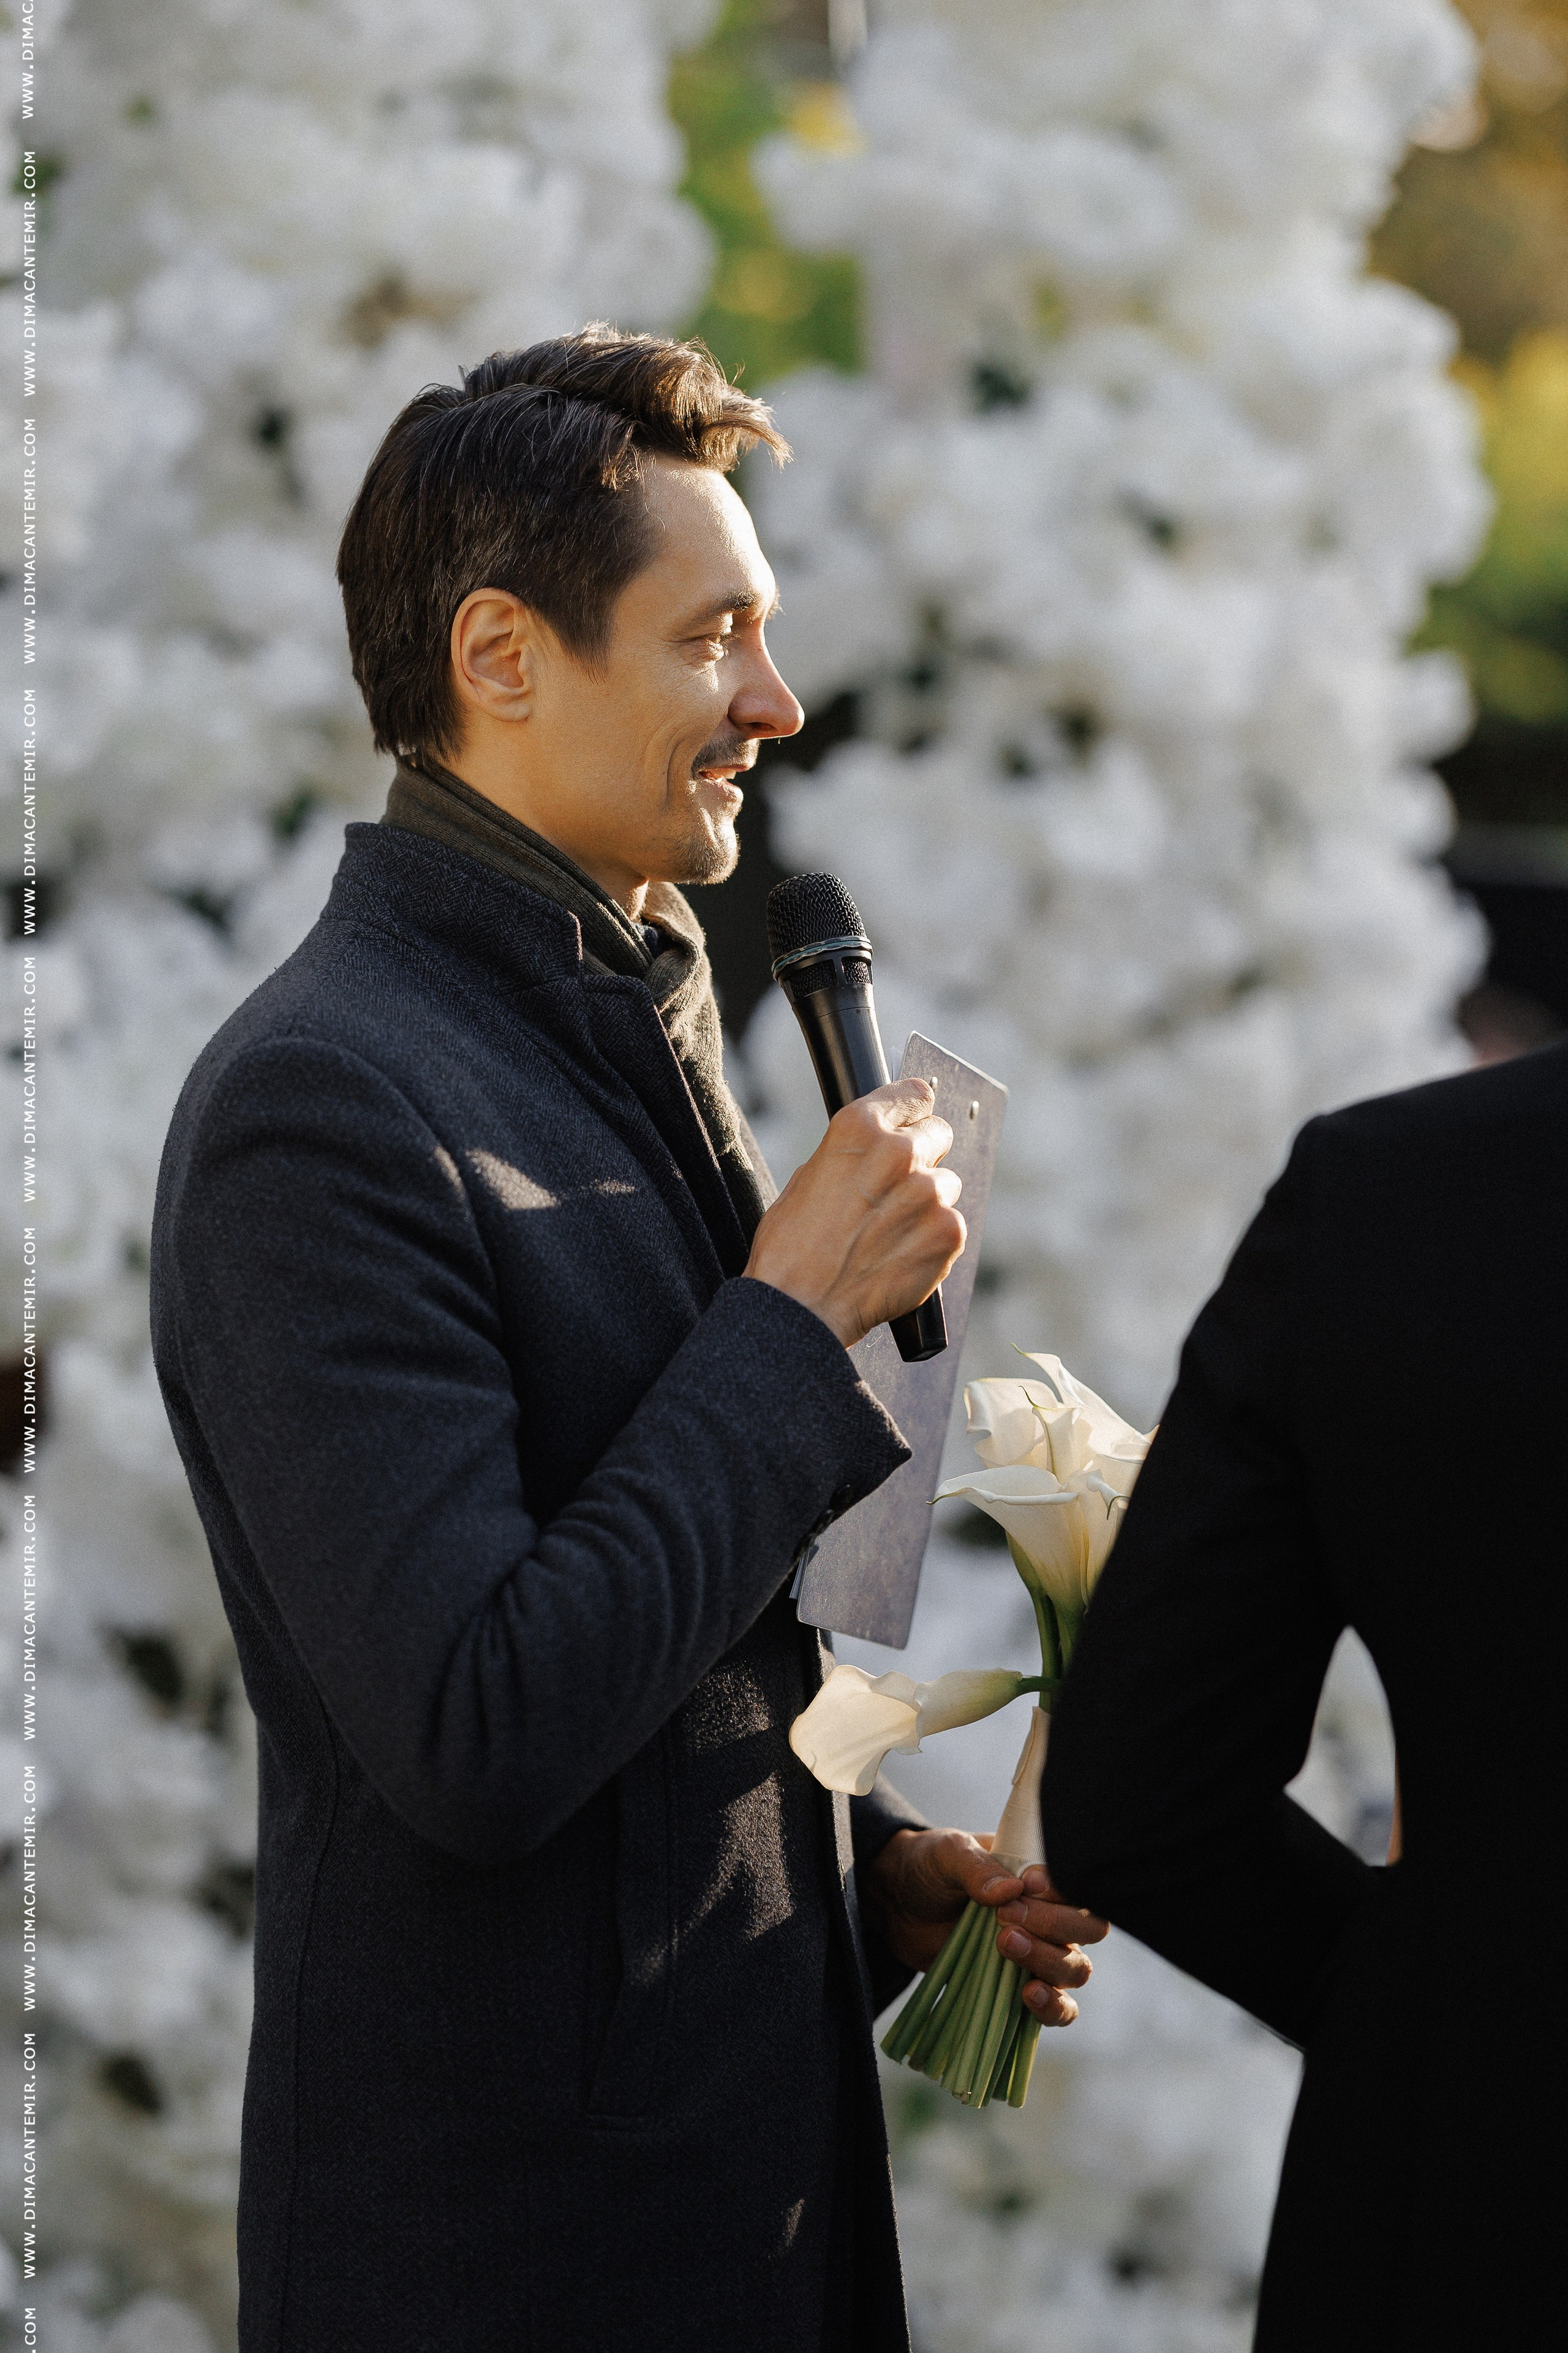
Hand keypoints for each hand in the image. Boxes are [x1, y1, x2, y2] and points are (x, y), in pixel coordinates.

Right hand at [743, 1079, 965, 1349]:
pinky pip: (952, 1225)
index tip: (913, 1122)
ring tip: (890, 1233)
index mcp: (859, 1128)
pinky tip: (901, 1256)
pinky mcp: (948, 1232)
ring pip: (946, 1184)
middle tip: (896, 1191)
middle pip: (938, 1135)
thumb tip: (878, 1149)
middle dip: (921, 1158)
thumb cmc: (791, 1247)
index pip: (914, 1095)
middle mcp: (900, 1152)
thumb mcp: (809, 1178)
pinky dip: (933, 1240)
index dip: (912, 1112)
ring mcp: (928, 1193)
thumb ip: (853, 1155)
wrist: (801, 1307)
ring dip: (927, 1204)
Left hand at [863, 1830, 1106, 2026]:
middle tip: (1003, 1918)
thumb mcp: (946, 1853)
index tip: (1026, 1885)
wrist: (899, 1905)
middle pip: (1086, 1929)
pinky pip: (1059, 2008)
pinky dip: (1053, 2007)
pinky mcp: (1021, 1988)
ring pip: (1075, 1968)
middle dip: (1053, 1925)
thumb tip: (1008, 1891)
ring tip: (1004, 1945)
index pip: (1077, 1886)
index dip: (1060, 1890)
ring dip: (1047, 1961)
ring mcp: (1038, 1954)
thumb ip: (975, 1866)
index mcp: (1040, 1876)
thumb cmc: (930, 1869)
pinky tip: (1028, 1996)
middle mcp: (1050, 1915)